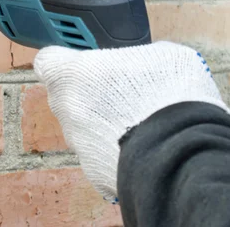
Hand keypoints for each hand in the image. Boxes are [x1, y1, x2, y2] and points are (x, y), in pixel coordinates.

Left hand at [33, 41, 228, 201]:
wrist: (181, 154)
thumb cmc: (168, 95)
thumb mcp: (162, 56)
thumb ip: (136, 57)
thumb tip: (141, 63)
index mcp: (72, 74)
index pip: (48, 61)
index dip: (64, 60)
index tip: (81, 62)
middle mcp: (66, 109)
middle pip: (67, 96)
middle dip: (89, 94)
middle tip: (123, 92)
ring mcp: (77, 144)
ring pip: (84, 128)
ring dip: (104, 124)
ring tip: (140, 123)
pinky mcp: (93, 173)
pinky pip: (101, 155)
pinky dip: (116, 151)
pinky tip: (144, 147)